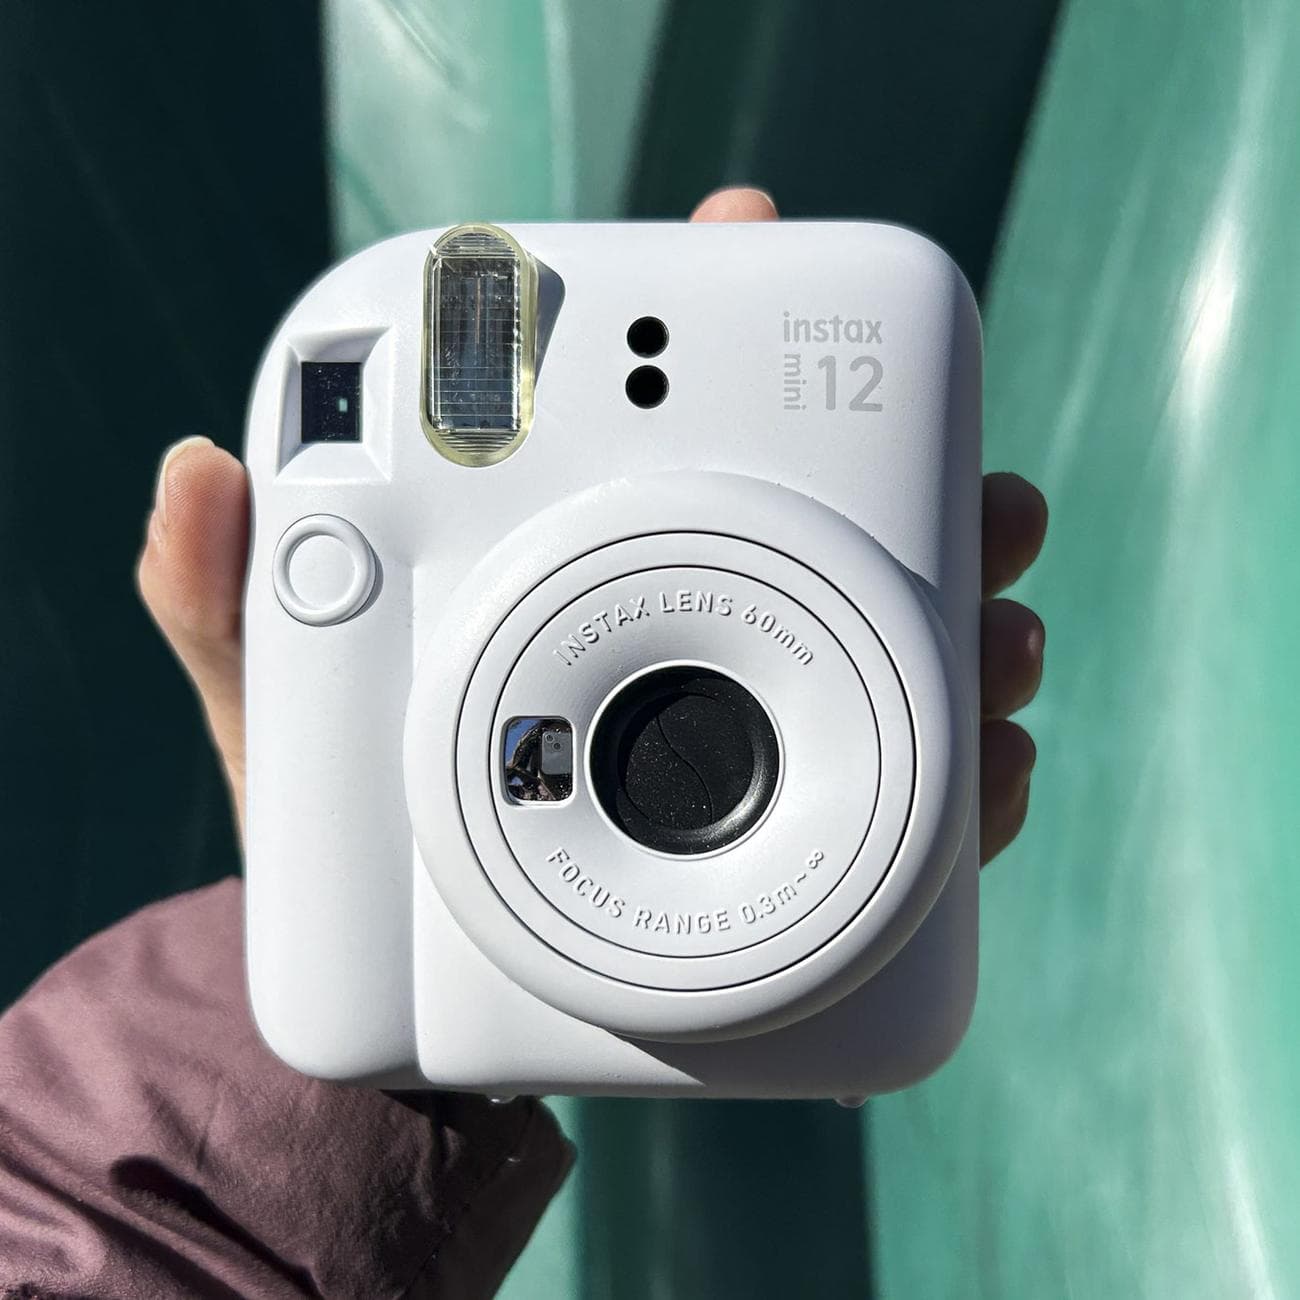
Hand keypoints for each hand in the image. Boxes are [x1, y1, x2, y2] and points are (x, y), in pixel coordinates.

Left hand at [138, 187, 1045, 864]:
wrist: (421, 1006)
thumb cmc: (351, 852)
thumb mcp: (277, 728)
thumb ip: (228, 611)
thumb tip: (201, 472)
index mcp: (559, 574)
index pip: (649, 441)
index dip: (702, 341)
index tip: (750, 253)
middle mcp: (667, 635)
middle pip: (813, 536)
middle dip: (908, 491)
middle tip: (972, 487)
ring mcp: (741, 741)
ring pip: (883, 656)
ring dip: (968, 624)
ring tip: (1004, 631)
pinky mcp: (784, 851)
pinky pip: (896, 805)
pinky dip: (962, 779)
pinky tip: (996, 767)